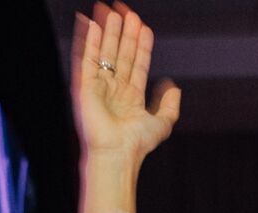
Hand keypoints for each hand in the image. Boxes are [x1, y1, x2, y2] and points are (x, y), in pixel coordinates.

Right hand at [71, 3, 179, 162]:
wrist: (116, 154)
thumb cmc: (136, 145)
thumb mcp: (163, 123)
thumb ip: (170, 105)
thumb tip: (173, 86)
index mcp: (131, 96)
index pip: (136, 62)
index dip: (140, 43)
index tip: (143, 25)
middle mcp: (114, 89)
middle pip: (120, 53)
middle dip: (124, 32)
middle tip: (127, 11)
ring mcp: (99, 87)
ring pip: (104, 52)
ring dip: (108, 32)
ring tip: (111, 12)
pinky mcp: (84, 87)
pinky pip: (86, 59)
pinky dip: (88, 41)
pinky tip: (92, 25)